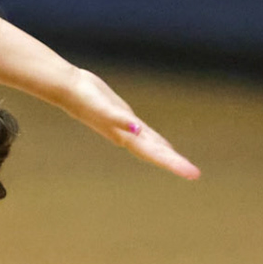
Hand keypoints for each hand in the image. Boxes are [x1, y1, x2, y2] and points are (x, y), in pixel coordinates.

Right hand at [63, 69, 200, 179]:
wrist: (68, 89)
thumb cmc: (84, 99)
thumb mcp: (103, 108)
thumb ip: (118, 119)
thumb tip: (136, 129)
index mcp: (125, 137)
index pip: (155, 154)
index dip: (173, 164)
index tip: (192, 174)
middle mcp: (127, 137)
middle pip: (156, 153)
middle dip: (174, 163)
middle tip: (194, 174)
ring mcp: (126, 128)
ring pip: (152, 145)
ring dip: (166, 155)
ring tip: (181, 164)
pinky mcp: (124, 117)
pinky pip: (145, 133)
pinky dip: (156, 141)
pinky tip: (160, 143)